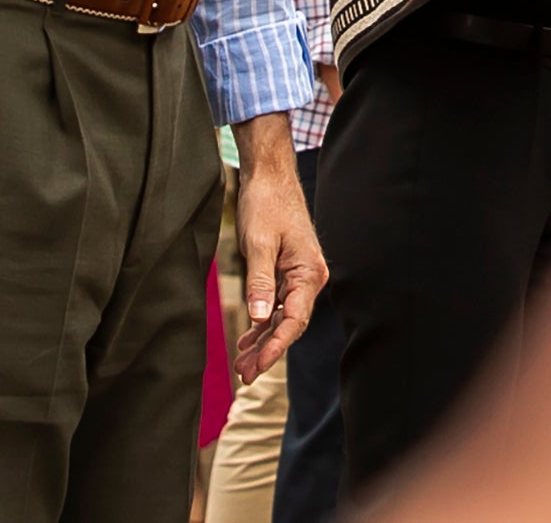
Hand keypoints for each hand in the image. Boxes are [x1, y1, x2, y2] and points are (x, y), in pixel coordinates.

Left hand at [231, 144, 327, 384]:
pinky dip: (261, 323)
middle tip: (243, 374)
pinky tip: (247, 339)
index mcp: (309, 272)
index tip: (257, 367)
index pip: (295, 320)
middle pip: (289, 324)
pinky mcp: (285, 273)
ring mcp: (297, 277)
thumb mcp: (260, 242)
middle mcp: (308, 278)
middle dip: (267, 351)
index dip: (276, 346)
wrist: (269, 177)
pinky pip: (275, 305)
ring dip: (262, 341)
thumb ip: (261, 281)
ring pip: (281, 318)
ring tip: (241, 364)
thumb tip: (260, 318)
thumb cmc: (267, 204)